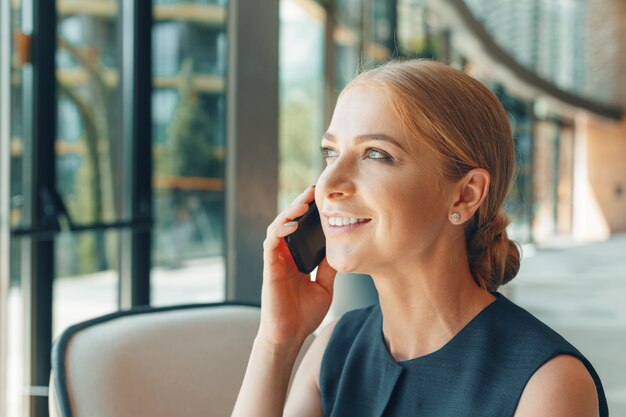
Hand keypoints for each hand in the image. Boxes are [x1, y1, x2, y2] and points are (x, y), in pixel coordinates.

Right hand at [258, 185, 336, 348]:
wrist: (290, 336)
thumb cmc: (304, 315)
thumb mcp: (325, 286)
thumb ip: (328, 267)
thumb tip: (340, 248)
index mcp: (297, 259)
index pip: (302, 230)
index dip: (310, 213)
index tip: (325, 199)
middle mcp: (285, 256)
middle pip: (289, 223)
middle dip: (300, 205)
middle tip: (314, 190)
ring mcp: (276, 260)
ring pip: (277, 227)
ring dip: (289, 213)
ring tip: (303, 203)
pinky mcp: (269, 267)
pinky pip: (271, 242)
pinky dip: (280, 229)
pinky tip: (293, 223)